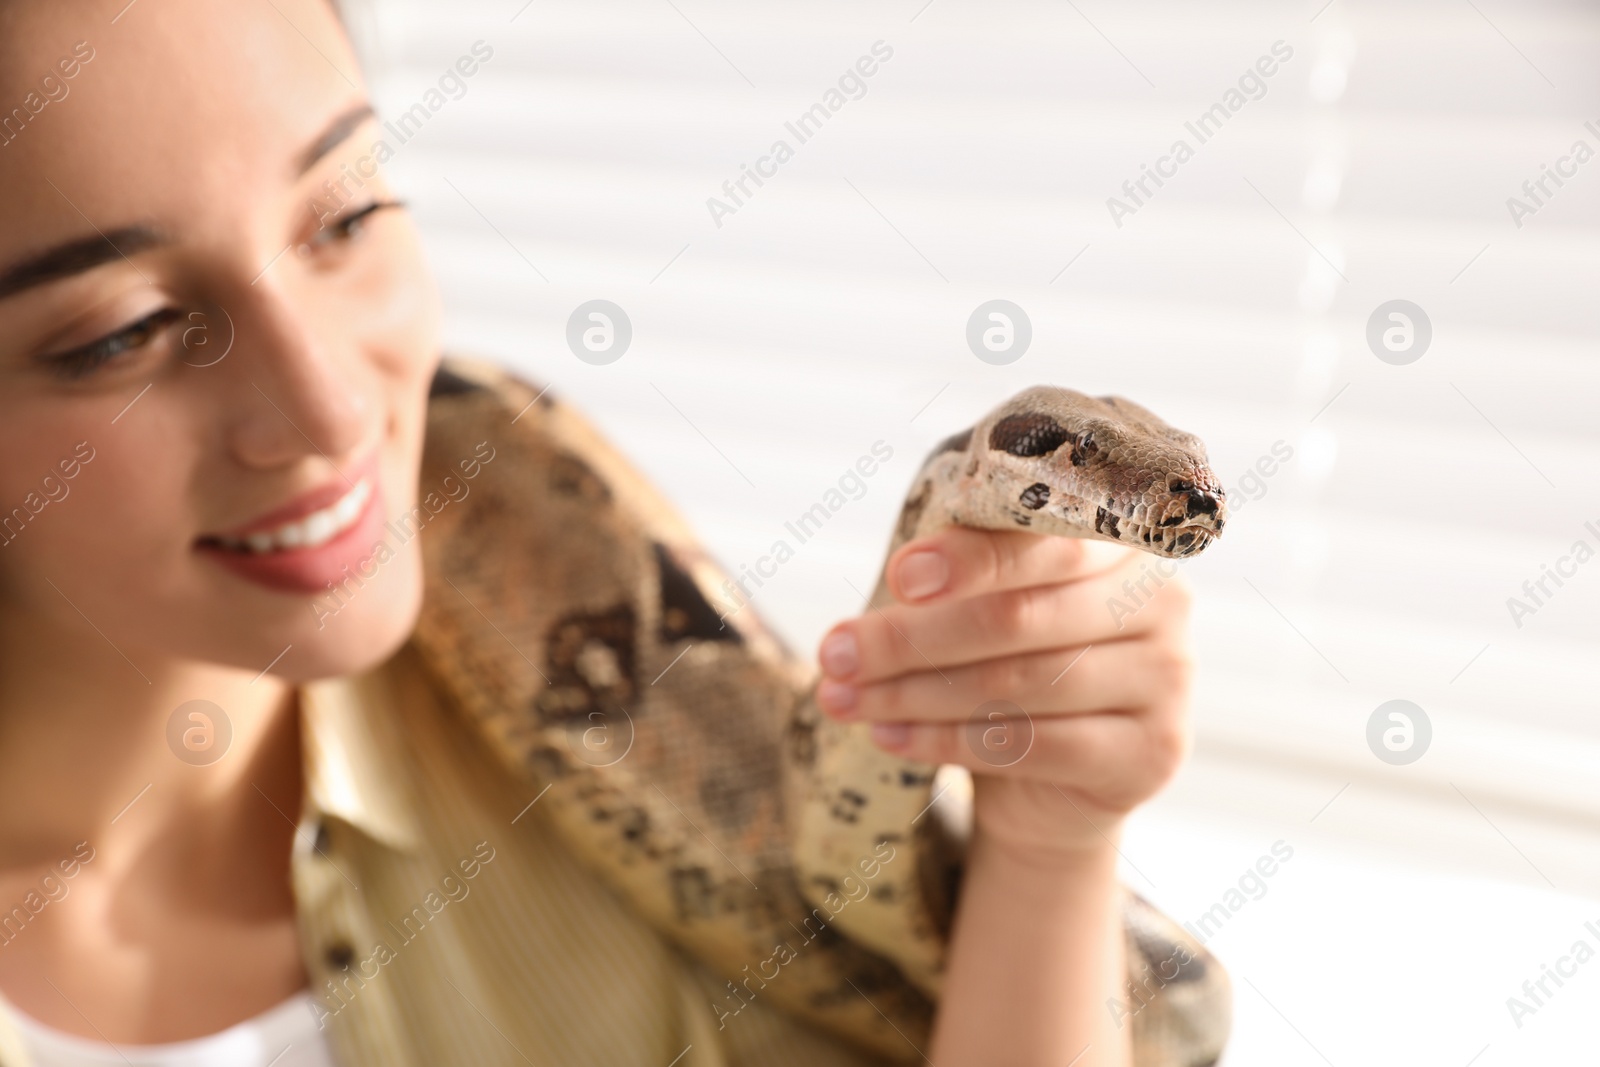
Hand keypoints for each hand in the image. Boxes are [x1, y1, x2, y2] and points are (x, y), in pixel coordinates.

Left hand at [815, 528, 1194, 860]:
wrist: (1053, 789)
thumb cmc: (1010, 669)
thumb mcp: (986, 610)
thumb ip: (958, 579)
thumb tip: (895, 580)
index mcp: (1121, 542)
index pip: (1041, 542)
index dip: (968, 558)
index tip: (897, 576)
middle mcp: (1160, 602)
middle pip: (1018, 617)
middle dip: (911, 637)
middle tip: (836, 653)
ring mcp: (1166, 680)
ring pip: (1016, 684)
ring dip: (914, 693)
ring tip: (844, 698)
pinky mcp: (1152, 752)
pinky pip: (1033, 745)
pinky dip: (946, 741)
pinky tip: (889, 736)